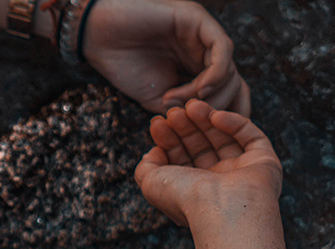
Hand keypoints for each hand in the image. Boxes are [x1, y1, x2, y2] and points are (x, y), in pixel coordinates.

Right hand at [82, 0, 249, 114]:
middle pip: (234, 85)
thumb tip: (205, 128)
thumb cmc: (125, 66)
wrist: (100, 38)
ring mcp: (204, 34)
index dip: (227, 119)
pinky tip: (197, 89)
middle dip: (217, 111)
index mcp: (196, 68)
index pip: (227, 94)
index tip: (215, 142)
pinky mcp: (198, 20)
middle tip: (190, 122)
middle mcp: (205, 51)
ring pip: (230, 71)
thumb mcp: (157, 100)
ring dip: (207, 96)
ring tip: (176, 102)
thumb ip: (184, 112)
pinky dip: (214, 75)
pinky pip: (222, 50)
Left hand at [133, 100, 281, 227]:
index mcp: (192, 194)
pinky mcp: (264, 163)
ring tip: (191, 105)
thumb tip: (153, 152)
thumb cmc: (185, 199)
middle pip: (200, 147)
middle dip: (185, 127)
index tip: (156, 122)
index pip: (180, 160)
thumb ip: (146, 167)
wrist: (223, 209)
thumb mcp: (152, 184)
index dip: (167, 140)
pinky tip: (214, 116)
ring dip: (205, 120)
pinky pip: (249, 136)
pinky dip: (233, 123)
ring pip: (223, 139)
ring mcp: (241, 174)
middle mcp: (217, 185)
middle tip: (173, 111)